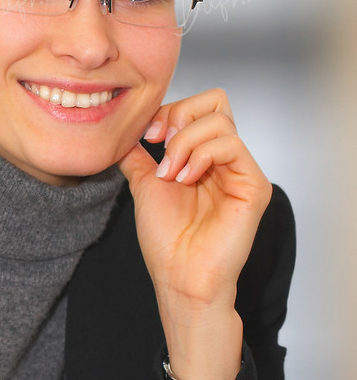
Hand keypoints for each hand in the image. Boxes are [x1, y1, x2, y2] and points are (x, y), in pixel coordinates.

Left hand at [118, 87, 270, 309]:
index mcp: (203, 158)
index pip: (197, 108)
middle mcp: (225, 160)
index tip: (146, 137)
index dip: (169, 112)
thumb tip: (124, 130)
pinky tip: (186, 179)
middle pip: (215, 102)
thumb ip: (138, 154)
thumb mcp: (145, 184)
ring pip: (220, 120)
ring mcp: (242, 171)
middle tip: (160, 147)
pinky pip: (232, 145)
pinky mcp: (254, 185)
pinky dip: (201, 155)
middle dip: (180, 117)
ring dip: (184, 143)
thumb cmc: (167, 241)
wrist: (179, 277)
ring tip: (171, 175)